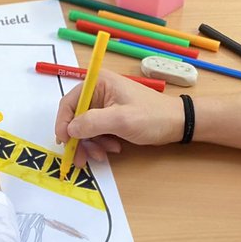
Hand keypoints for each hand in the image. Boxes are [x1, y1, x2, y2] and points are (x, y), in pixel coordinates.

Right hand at [55, 71, 184, 168]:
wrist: (178, 124)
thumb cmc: (153, 117)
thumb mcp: (121, 120)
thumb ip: (92, 123)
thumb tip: (69, 130)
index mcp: (98, 83)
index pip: (69, 103)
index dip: (63, 123)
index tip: (64, 142)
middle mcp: (99, 91)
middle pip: (75, 118)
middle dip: (79, 139)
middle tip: (80, 158)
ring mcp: (105, 105)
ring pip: (85, 129)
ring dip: (91, 144)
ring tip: (105, 154)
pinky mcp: (111, 117)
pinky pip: (96, 132)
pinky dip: (101, 143)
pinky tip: (113, 148)